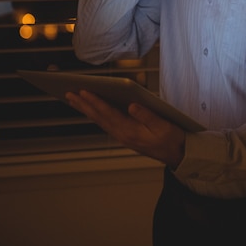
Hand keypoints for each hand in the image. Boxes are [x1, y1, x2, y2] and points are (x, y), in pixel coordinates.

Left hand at [65, 89, 185, 168]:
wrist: (176, 154)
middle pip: (99, 117)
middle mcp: (122, 135)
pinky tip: (90, 108)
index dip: (96, 101)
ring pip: (100, 120)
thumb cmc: (171, 138)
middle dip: (84, 104)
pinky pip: (105, 123)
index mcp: (130, 132)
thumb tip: (132, 105)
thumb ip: (147, 116)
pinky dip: (95, 113)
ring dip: (86, 109)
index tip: (84, 91)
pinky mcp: (124, 135)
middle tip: (69, 93)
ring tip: (74, 99)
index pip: (109, 114)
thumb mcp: (163, 126)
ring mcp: (122, 136)